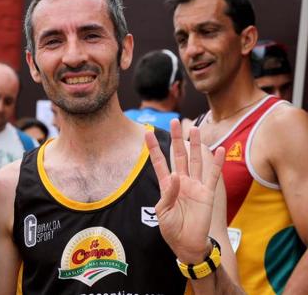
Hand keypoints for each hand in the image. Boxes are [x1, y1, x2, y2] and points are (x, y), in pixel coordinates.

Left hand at [145, 120, 224, 262]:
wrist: (187, 244)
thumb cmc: (172, 229)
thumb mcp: (162, 212)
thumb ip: (167, 194)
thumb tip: (174, 176)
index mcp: (167, 186)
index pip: (159, 162)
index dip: (154, 148)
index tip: (147, 133)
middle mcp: (181, 182)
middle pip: (178, 156)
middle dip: (176, 139)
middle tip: (174, 122)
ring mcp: (195, 186)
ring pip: (195, 161)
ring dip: (195, 145)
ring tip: (194, 129)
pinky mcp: (207, 194)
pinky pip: (212, 176)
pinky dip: (216, 163)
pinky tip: (218, 150)